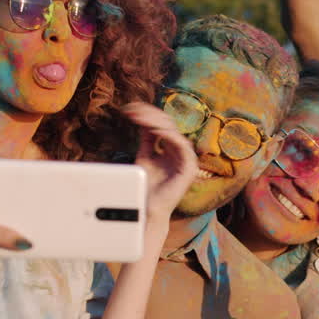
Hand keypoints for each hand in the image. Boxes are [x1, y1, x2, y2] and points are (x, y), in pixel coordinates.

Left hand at [125, 102, 197, 224]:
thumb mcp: (144, 157)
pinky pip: (181, 145)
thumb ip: (146, 140)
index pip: (162, 125)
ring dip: (156, 122)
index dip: (147, 115)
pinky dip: (168, 135)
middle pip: (168, 124)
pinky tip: (154, 130)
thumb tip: (141, 119)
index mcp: (173, 148)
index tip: (129, 109)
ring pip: (174, 131)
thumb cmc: (147, 187)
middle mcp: (181, 151)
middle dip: (149, 115)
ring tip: (140, 118)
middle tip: (131, 110)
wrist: (150, 209)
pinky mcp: (190, 167)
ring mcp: (187, 159)